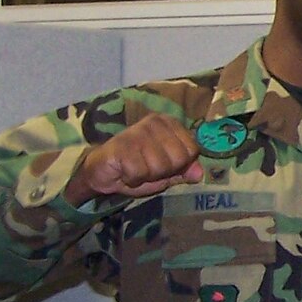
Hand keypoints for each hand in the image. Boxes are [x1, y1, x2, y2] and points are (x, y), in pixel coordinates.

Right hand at [65, 114, 203, 204]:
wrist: (102, 171)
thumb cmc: (136, 168)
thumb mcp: (166, 172)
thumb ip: (184, 170)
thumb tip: (199, 174)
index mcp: (168, 124)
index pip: (192, 151)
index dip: (179, 166)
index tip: (164, 166)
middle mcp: (154, 122)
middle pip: (178, 159)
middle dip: (164, 172)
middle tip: (146, 168)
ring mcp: (136, 131)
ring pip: (160, 167)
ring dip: (146, 176)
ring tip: (134, 169)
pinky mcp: (121, 145)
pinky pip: (139, 172)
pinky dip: (132, 178)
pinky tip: (124, 171)